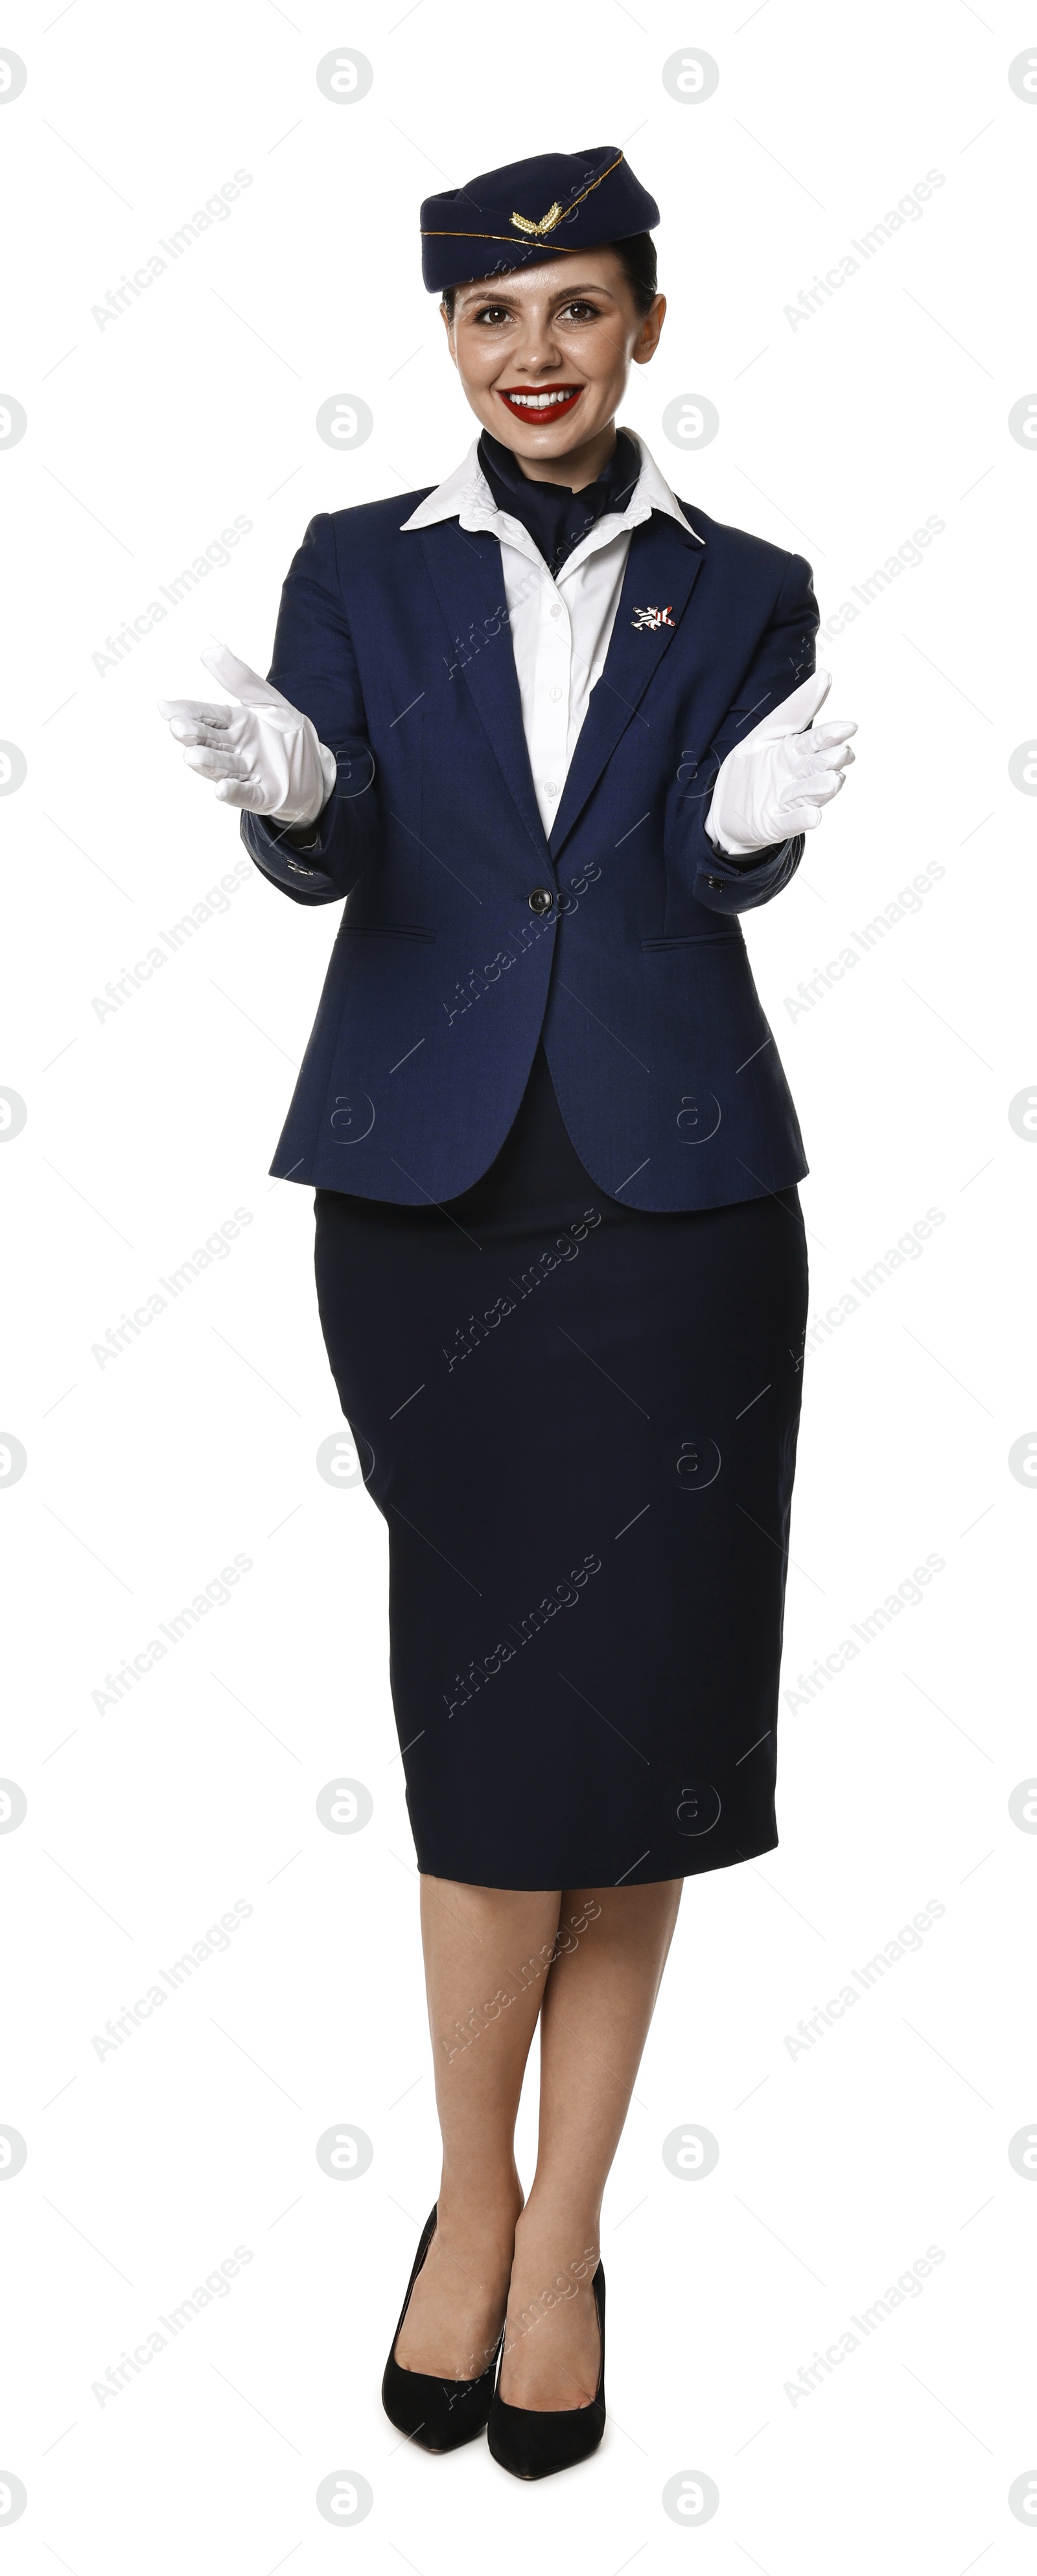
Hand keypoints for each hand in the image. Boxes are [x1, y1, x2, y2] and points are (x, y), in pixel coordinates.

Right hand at [158, 644, 336, 828]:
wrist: (317, 768)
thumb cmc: (288, 734)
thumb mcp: (269, 701)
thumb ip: (242, 680)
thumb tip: (211, 650)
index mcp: (234, 724)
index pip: (206, 715)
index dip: (186, 711)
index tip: (166, 707)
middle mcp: (234, 749)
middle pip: (208, 740)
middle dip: (193, 735)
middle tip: (177, 728)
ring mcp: (246, 773)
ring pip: (221, 767)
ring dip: (207, 762)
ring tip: (192, 756)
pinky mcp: (262, 795)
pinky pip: (245, 794)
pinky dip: (233, 792)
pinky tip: (221, 789)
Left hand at [706, 670, 856, 858]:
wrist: (724, 805)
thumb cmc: (751, 766)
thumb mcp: (767, 733)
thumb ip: (795, 709)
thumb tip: (827, 675)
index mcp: (797, 752)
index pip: (818, 741)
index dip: (832, 734)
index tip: (848, 727)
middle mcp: (798, 777)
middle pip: (818, 767)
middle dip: (830, 761)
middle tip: (842, 754)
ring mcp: (788, 802)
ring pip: (810, 794)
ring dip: (822, 788)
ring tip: (833, 781)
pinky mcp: (776, 825)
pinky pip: (790, 822)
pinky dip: (802, 819)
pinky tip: (814, 816)